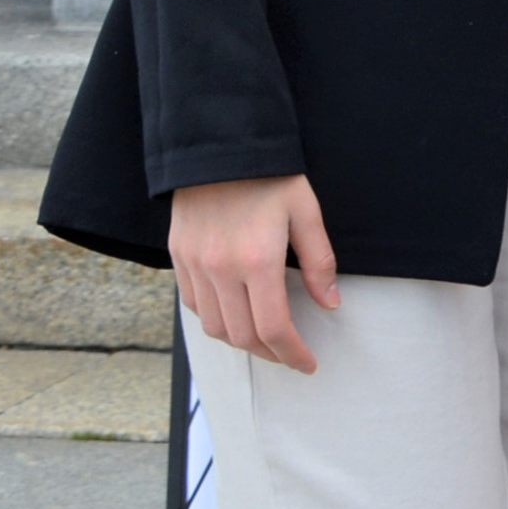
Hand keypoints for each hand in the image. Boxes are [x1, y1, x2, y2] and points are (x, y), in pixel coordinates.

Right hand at [169, 175, 338, 373]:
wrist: (219, 145)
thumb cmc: (270, 175)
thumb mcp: (306, 211)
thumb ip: (319, 261)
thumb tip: (329, 303)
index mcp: (257, 260)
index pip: (273, 328)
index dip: (292, 353)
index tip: (308, 363)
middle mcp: (221, 270)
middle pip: (242, 336)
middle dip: (270, 354)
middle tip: (291, 355)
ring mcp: (194, 266)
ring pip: (215, 328)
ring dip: (242, 342)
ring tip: (266, 341)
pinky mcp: (178, 259)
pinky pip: (194, 306)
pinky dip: (216, 321)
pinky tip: (235, 316)